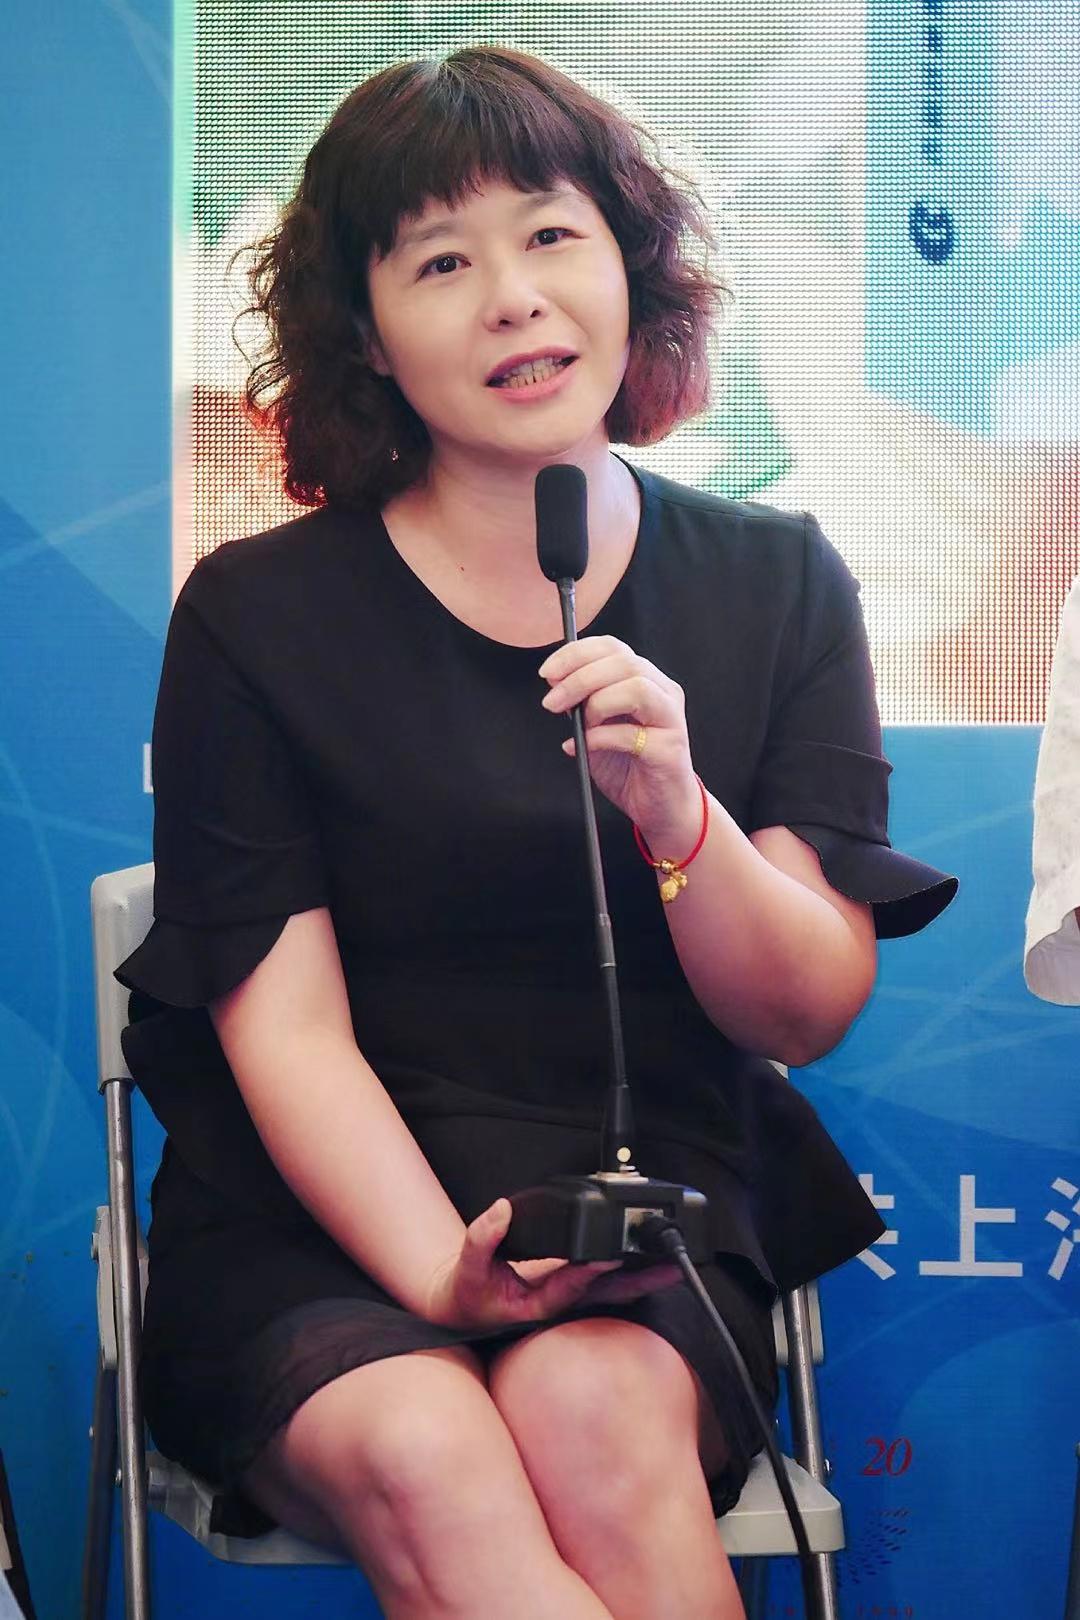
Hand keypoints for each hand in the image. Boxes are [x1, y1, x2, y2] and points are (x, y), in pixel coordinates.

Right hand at [422, 1198, 681, 1330]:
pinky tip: (653, 1264)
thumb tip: (502, 1210)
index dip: (589, 1272)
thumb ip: (482, 1239)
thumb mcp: (466, 1268)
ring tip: (676, 1266)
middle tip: (673, 1269)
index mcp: (536, 1304)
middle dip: (641, 1282)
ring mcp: (570, 1296)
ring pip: (614, 1291)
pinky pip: (608, 1283)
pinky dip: (631, 1273)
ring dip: (645, 1279)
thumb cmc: (468, 1294)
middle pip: (608, 1295)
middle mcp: (561, 1303)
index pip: (568, 1287)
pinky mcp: (573, 1286)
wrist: (466, 1310)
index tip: (610, 1257)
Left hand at [539, 636, 699, 839]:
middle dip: (579, 678)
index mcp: (646, 680)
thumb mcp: (597, 728)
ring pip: (636, 688)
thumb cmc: (630, 765)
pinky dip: (600, 739)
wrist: (661, 807)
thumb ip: (581, 703)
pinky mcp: (669, 750)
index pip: (613, 647)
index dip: (577, 654)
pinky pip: (632, 735)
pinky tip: (584, 748)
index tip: (548, 671)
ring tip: (581, 725)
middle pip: (624, 662)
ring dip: (597, 703)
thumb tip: (555, 681)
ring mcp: (670, 720)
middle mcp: (664, 692)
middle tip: (552, 702)